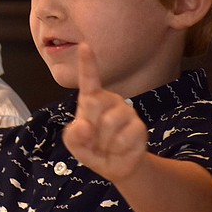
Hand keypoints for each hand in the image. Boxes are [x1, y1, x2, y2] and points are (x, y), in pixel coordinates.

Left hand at [62, 43, 147, 182]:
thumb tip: (83, 126)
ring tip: (106, 144)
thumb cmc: (91, 148)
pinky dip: (117, 148)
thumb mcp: (75, 145)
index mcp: (91, 99)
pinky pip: (123, 137)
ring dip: (104, 141)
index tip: (84, 45)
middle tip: (93, 139)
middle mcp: (110, 100)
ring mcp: (126, 111)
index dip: (87, 63)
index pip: (89, 79)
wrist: (115, 166)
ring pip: (109, 124)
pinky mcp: (139, 126)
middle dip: (88, 128)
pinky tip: (119, 148)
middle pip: (92, 106)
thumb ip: (72, 136)